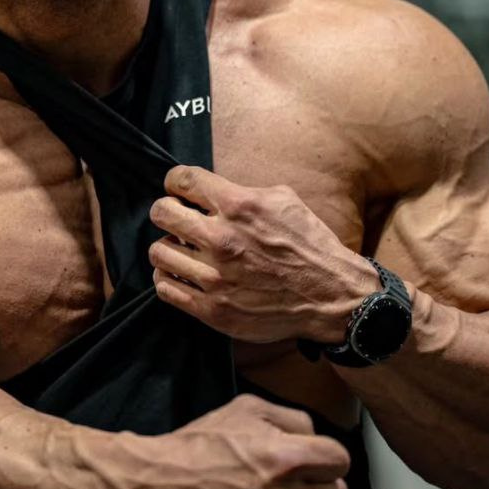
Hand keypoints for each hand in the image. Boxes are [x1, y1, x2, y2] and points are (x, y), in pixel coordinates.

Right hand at [145, 394, 348, 488]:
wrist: (161, 488)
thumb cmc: (201, 446)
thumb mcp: (247, 409)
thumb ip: (292, 418)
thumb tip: (314, 437)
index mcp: (286, 460)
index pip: (341, 460)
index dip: (326, 453)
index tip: (313, 455)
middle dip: (319, 481)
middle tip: (293, 475)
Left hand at [149, 165, 376, 343]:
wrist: (330, 295)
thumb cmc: (309, 244)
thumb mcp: (283, 199)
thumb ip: (242, 191)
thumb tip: (212, 190)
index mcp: (238, 206)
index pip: (182, 180)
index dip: (175, 181)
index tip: (179, 189)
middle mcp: (221, 239)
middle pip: (161, 213)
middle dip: (166, 211)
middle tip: (176, 218)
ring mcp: (214, 277)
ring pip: (158, 253)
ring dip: (168, 247)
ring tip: (182, 250)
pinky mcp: (213, 309)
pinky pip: (166, 288)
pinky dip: (169, 278)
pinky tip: (184, 275)